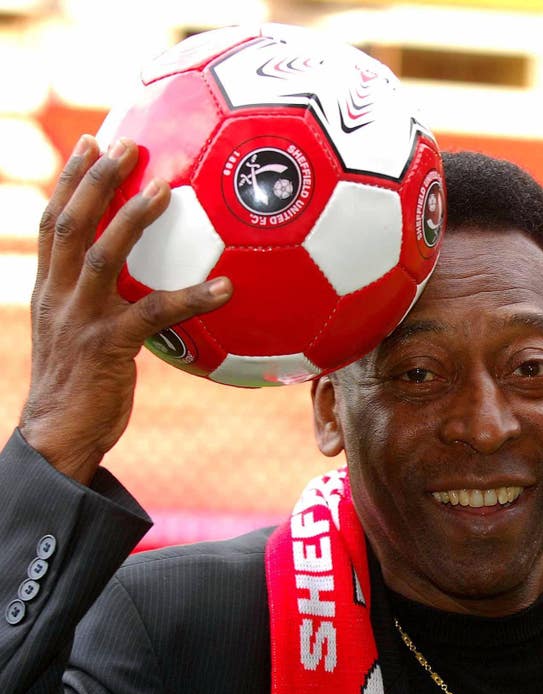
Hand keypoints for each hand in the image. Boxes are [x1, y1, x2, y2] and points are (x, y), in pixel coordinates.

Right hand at [19, 135, 231, 484]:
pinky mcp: (107, 346)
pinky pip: (155, 314)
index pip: (52, 220)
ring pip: (102, 254)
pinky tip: (226, 287)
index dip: (70, 179)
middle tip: (127, 143)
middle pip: (70, 223)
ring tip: (164, 189)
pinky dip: (191, 297)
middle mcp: (58, 296)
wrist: (58, 436)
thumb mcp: (78, 335)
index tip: (90, 141)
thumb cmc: (79, 385)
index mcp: (49, 288)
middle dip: (95, 178)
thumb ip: (102, 303)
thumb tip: (146, 284)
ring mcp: (80, 319)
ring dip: (133, 218)